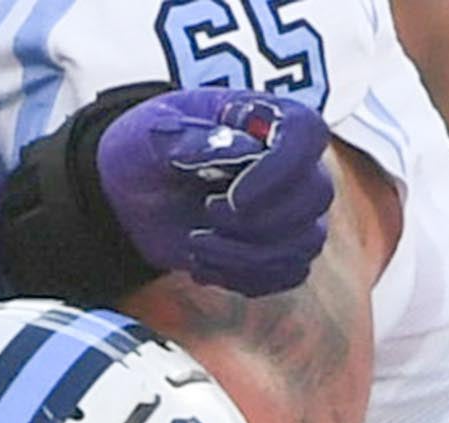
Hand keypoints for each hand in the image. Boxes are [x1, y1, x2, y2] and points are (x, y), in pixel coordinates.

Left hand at [96, 88, 333, 296]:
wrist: (134, 194)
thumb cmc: (147, 151)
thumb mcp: (150, 136)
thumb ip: (186, 138)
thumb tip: (235, 148)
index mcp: (268, 118)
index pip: (307, 134)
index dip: (278, 170)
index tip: (233, 197)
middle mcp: (293, 162)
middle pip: (314, 196)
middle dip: (255, 220)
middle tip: (205, 214)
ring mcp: (291, 208)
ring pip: (304, 243)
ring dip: (246, 256)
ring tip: (194, 244)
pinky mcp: (279, 247)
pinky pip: (288, 273)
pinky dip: (244, 277)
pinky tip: (203, 265)